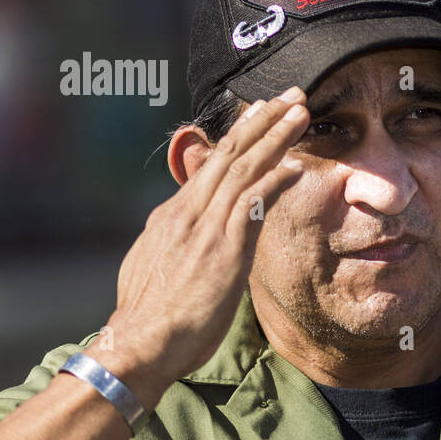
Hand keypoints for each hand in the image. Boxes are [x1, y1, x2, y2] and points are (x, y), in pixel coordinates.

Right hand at [87, 88, 309, 408]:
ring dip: (276, 137)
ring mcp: (205, 227)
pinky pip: (253, 204)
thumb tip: (180, 237)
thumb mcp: (153, 268)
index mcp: (172, 216)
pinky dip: (275, 180)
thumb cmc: (148, 319)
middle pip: (229, 153)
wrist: (138, 344)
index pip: (211, 166)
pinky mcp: (223, 248)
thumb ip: (173, 244)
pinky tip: (297, 165)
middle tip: (291, 95)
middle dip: (263, 120)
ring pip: (244, 168)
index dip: (240, 137)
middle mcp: (188, 213)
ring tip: (301, 112)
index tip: (261, 114)